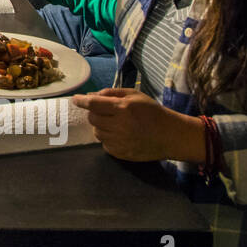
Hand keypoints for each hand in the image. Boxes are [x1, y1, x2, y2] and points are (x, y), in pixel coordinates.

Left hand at [71, 88, 206, 162]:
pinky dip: (108, 138)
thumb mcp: (135, 96)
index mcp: (123, 108)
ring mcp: (120, 141)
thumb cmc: (152, 112)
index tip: (75, 99)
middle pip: (92, 118)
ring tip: (115, 124)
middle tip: (105, 112)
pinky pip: (104, 144)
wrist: (171, 136)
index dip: (81, 101)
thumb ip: (111, 93)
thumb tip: (89, 96)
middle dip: (94, 113)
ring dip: (101, 126)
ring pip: (96, 132)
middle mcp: (120, 125)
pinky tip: (120, 135)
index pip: (94, 104)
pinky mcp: (121, 153)